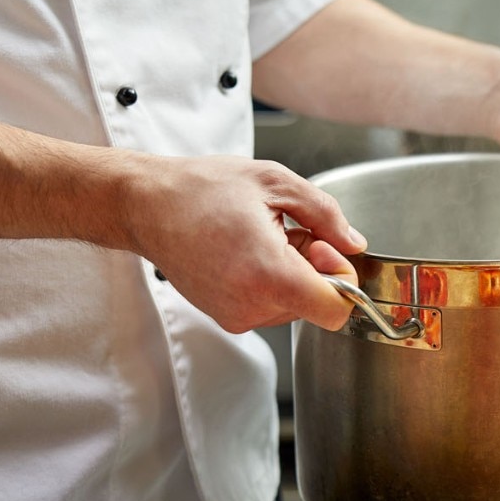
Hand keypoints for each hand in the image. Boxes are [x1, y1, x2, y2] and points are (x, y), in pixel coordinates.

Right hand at [123, 155, 363, 333]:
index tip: (325, 249)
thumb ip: (326, 214)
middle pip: (316, 304)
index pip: (336, 310)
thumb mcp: (276, 183)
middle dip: (315, 269)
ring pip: (294, 305)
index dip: (343, 279)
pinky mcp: (226, 317)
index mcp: (269, 275)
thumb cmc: (202, 189)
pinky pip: (269, 306)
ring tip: (262, 238)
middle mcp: (252, 306)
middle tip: (288, 232)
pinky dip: (270, 281)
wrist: (146, 204)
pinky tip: (247, 252)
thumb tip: (353, 243)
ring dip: (292, 273)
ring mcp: (236, 316)